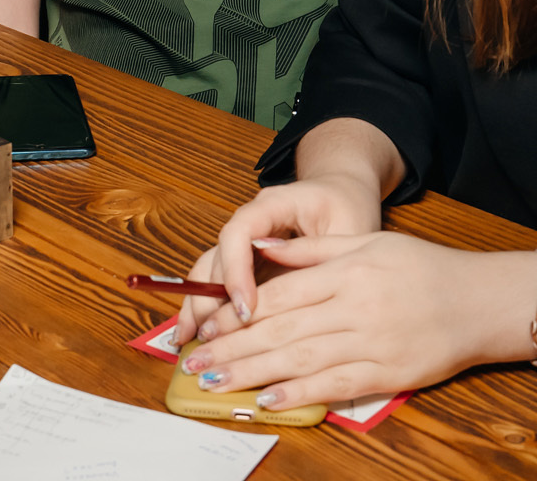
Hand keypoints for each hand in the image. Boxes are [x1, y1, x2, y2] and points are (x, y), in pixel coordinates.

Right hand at [174, 173, 381, 343]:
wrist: (340, 194)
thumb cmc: (347, 209)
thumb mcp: (349, 230)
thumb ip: (323, 259)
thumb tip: (301, 298)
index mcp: (273, 204)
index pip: (241, 230)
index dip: (236, 269)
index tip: (246, 309)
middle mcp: (249, 221)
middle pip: (218, 256)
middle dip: (212, 299)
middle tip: (215, 340)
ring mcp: (242, 242)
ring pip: (207, 271)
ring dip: (197, 306)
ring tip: (188, 342)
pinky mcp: (242, 263)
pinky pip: (213, 284)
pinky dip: (201, 309)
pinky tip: (188, 336)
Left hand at [178, 235, 536, 409]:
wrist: (480, 300)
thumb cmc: (422, 268)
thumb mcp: (368, 242)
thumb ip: (311, 250)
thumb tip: (262, 248)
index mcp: (347, 271)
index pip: (280, 293)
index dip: (237, 312)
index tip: (206, 325)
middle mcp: (355, 306)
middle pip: (282, 330)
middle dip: (233, 347)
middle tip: (195, 361)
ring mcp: (372, 342)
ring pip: (301, 360)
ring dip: (253, 373)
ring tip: (217, 382)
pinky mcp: (388, 373)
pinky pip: (335, 385)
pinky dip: (299, 393)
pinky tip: (268, 399)